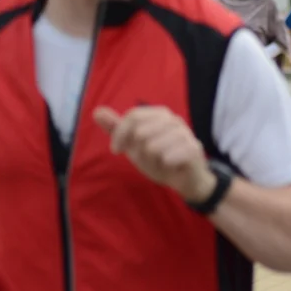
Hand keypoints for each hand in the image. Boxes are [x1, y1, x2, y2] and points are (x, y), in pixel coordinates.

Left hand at [93, 105, 212, 202]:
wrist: (184, 179)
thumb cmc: (158, 158)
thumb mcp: (133, 145)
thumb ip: (117, 128)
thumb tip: (97, 111)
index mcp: (160, 114)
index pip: (133, 116)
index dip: (120, 134)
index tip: (116, 150)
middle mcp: (174, 120)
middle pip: (141, 131)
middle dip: (138, 151)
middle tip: (148, 158)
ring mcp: (185, 133)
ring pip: (152, 146)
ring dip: (152, 161)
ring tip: (160, 162)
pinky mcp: (193, 149)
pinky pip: (167, 157)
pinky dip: (163, 165)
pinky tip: (169, 166)